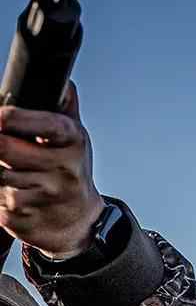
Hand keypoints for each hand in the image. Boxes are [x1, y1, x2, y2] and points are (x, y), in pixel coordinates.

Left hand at [0, 83, 103, 258]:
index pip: (46, 124)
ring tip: (10, 170)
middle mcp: (64, 169)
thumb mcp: (73, 139)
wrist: (78, 222)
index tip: (1, 117)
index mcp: (74, 142)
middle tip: (2, 145)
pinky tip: (11, 193)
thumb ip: (64, 108)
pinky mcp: (25, 218)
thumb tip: (63, 82)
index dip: (16, 118)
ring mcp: (46, 196)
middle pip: (7, 149)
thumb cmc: (69, 172)